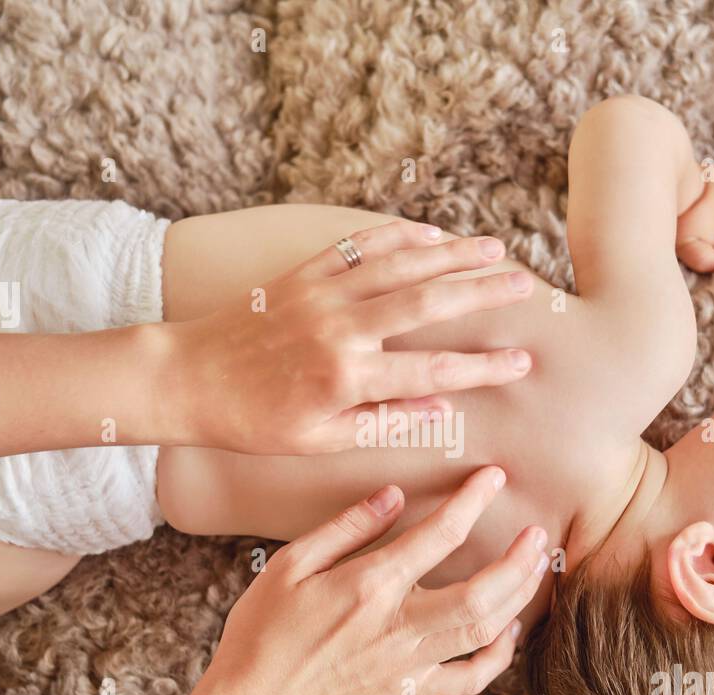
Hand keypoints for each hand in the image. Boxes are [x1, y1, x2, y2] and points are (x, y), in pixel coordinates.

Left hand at [164, 220, 535, 454]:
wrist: (188, 379)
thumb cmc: (253, 422)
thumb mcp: (319, 440)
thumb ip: (381, 423)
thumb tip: (439, 411)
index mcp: (347, 379)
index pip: (432, 373)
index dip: (481, 368)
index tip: (521, 362)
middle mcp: (341, 331)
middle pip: (427, 304)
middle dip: (481, 294)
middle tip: (525, 285)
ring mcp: (322, 296)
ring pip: (399, 266)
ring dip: (451, 255)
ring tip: (494, 249)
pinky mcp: (303, 275)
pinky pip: (359, 249)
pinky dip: (398, 238)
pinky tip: (431, 234)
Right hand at [202, 466, 549, 694]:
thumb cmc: (263, 628)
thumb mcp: (290, 563)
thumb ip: (346, 527)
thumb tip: (394, 494)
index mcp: (368, 587)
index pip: (437, 535)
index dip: (472, 500)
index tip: (494, 476)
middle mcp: (397, 626)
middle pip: (481, 593)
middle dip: (519, 561)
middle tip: (538, 533)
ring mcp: (407, 663)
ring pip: (483, 633)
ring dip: (519, 598)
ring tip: (537, 567)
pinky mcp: (408, 692)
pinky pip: (468, 679)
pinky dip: (498, 658)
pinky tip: (508, 630)